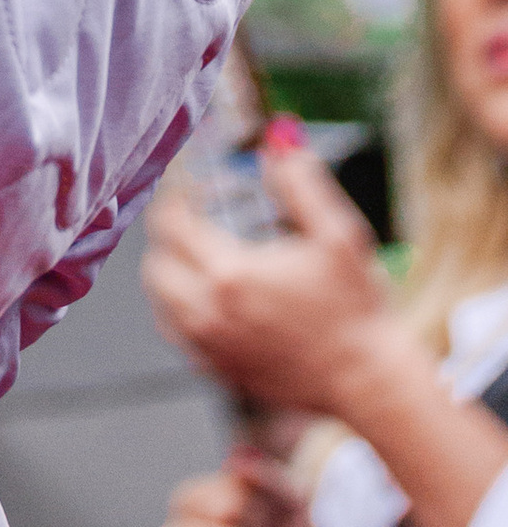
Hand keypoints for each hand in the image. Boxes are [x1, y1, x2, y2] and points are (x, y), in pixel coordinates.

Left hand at [147, 144, 507, 526]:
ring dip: (169, 273)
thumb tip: (277, 144)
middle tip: (190, 217)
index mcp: (230, 274)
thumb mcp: (338, 235)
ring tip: (195, 254)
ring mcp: (213, 348)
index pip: (170, 225)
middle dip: (166, 236)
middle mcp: (210, 314)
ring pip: (161, 303)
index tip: (189, 186)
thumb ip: (302, 184)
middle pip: (156, 265)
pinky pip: (179, 337)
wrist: (370, 382)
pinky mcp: (223, 373)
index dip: (174, 197)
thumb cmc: (357, 309)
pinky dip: (179, 311)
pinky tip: (207, 298)